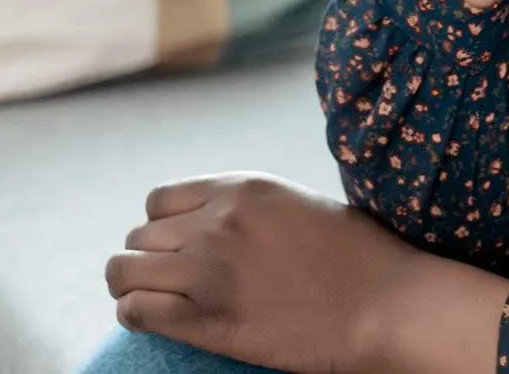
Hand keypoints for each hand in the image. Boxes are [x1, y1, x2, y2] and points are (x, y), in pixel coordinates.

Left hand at [106, 173, 508, 373]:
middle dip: (149, 258)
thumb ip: (251, 209)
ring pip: (123, 272)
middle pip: (139, 237)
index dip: (164, 226)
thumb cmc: (360, 256)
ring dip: (132, 285)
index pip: (159, 201)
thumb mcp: (302, 205)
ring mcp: (206, 272)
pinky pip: (135, 311)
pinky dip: (136, 314)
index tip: (178, 245)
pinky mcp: (204, 319)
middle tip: (170, 279)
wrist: (385, 304)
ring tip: (153, 298)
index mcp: (242, 189)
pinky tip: (155, 318)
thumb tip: (220, 224)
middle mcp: (216, 224)